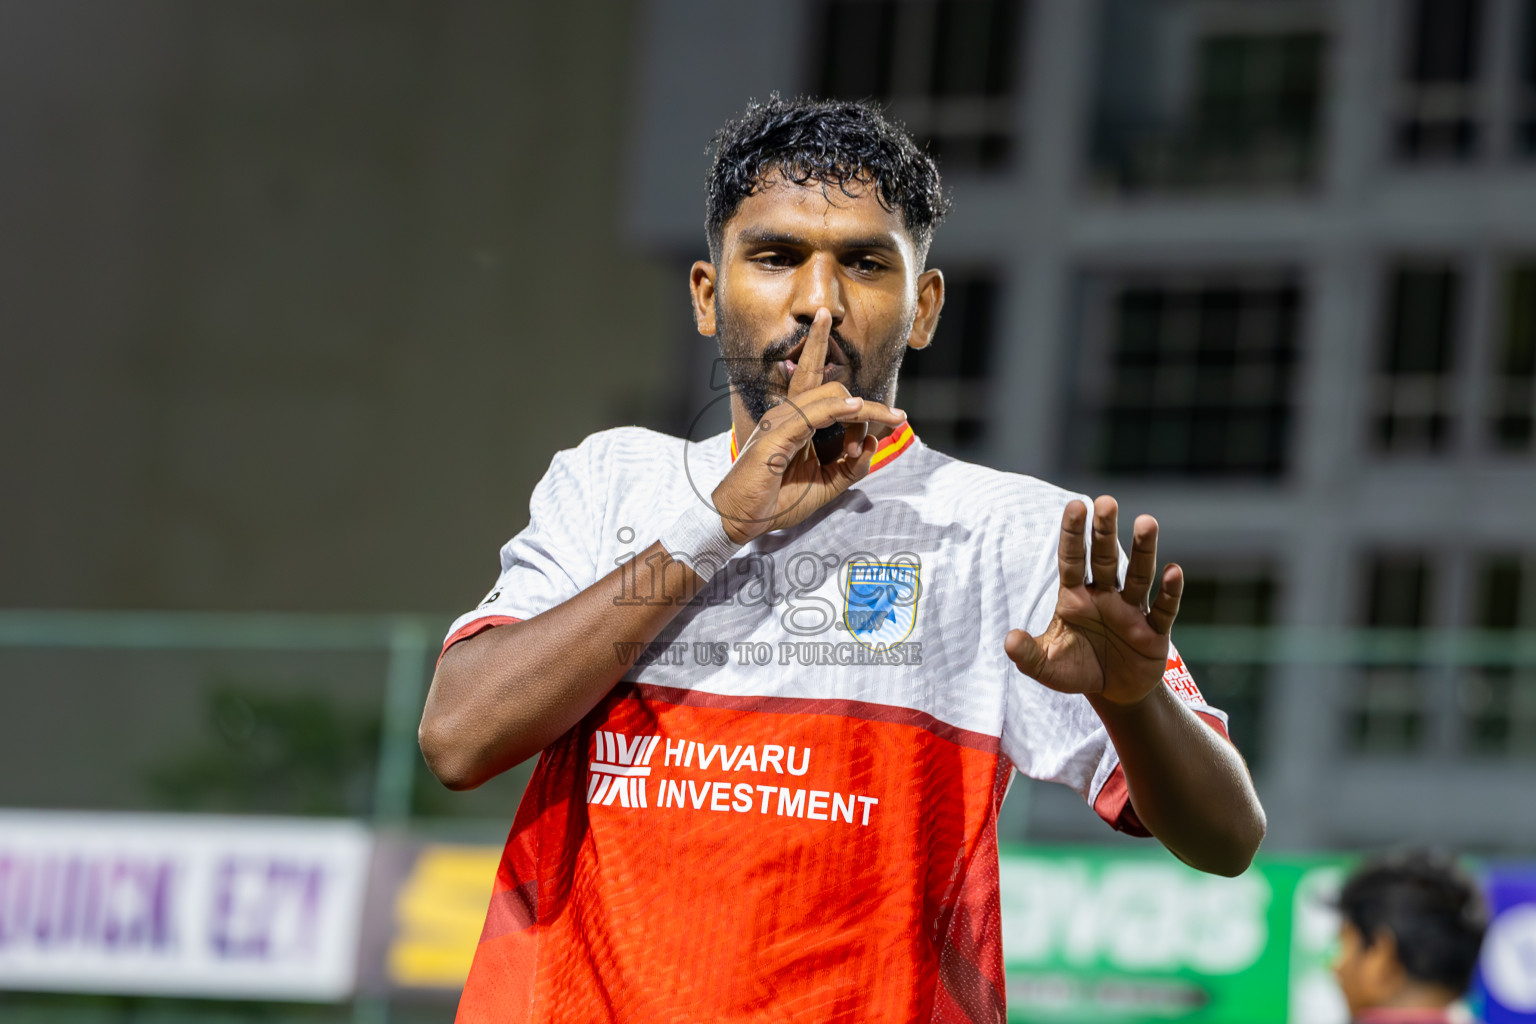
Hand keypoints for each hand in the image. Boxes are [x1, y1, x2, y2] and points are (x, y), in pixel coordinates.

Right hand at [712, 308, 905, 543]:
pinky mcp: (775, 436)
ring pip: (828, 395)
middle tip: (891, 408)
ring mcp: (780, 423)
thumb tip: (872, 442)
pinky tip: (858, 410)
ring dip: (863, 409)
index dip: (863, 405)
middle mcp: (787, 415)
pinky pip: (811, 414)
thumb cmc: (776, 502)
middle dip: (851, 378)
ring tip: (888, 421)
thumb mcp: (826, 486)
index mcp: (795, 423)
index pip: (825, 391)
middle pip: (821, 378)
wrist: (742, 522)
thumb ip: (850, 466)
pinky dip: (837, 409)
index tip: (893, 421)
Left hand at [1004, 496, 1182, 706]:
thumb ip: (1028, 655)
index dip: (1072, 534)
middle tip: (1106, 501)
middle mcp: (1104, 597)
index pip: (1072, 560)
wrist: (1113, 692)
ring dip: (1143, 550)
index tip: (1075, 505)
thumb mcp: (1047, 667)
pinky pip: (1163, 610)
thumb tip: (1009, 640)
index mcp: (1075, 598)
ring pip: (1138, 575)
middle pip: (1104, 558)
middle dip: (1104, 531)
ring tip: (1146, 522)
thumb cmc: (1077, 669)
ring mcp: (1131, 611)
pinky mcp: (1154, 632)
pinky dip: (1170, 592)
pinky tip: (1173, 571)